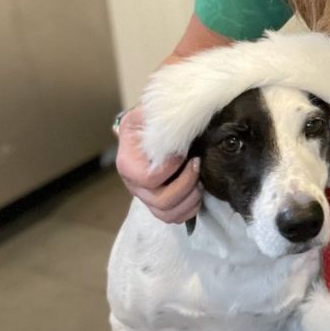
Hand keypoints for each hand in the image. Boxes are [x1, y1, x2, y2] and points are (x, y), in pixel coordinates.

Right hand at [115, 106, 201, 223]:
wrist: (151, 127)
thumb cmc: (153, 119)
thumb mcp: (150, 112)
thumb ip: (157, 118)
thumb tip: (177, 121)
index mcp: (128, 162)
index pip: (149, 178)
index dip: (171, 169)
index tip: (184, 153)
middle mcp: (134, 184)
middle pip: (160, 201)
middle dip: (186, 185)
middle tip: (197, 165)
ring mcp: (146, 195)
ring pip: (167, 214)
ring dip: (190, 200)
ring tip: (200, 181)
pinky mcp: (159, 202)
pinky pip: (173, 218)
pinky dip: (189, 209)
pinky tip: (198, 191)